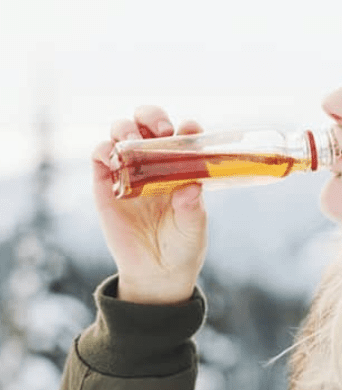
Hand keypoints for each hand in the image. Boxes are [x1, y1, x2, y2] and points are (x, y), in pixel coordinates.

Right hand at [92, 105, 207, 303]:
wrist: (157, 272)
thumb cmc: (182, 245)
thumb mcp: (194, 228)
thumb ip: (193, 209)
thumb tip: (190, 188)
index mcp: (183, 167)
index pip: (184, 135)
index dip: (188, 128)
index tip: (191, 130)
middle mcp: (155, 162)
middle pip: (148, 123)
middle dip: (153, 117)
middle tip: (162, 131)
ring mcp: (129, 171)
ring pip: (121, 132)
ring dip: (126, 128)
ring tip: (134, 141)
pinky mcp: (105, 185)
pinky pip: (99, 156)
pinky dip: (103, 149)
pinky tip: (113, 158)